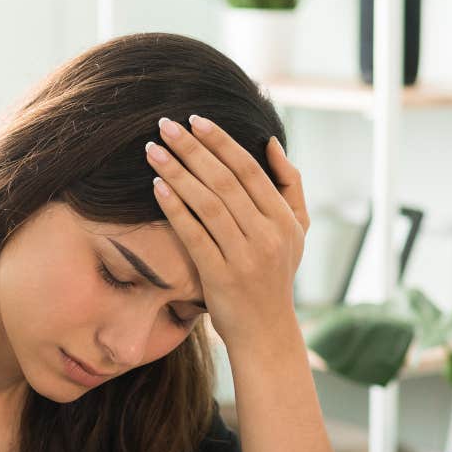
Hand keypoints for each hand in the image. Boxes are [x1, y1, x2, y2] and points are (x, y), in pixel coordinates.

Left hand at [145, 115, 307, 350]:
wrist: (266, 332)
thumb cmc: (276, 277)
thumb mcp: (297, 232)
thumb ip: (290, 187)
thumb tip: (270, 143)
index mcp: (285, 220)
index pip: (249, 169)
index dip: (221, 141)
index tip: (195, 119)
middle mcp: (268, 235)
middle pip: (225, 181)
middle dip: (193, 148)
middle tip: (165, 124)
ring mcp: (245, 256)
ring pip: (207, 203)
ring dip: (177, 172)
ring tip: (153, 150)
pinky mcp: (221, 276)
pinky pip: (194, 234)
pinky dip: (175, 208)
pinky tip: (156, 187)